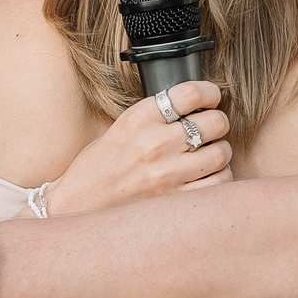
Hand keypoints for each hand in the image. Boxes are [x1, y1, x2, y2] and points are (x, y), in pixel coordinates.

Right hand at [41, 80, 232, 215]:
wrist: (76, 206)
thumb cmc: (98, 167)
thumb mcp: (121, 128)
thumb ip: (155, 116)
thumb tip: (194, 106)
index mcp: (139, 119)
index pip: (191, 93)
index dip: (210, 92)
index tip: (211, 98)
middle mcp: (154, 144)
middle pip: (214, 122)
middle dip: (217, 122)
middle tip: (211, 127)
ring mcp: (166, 175)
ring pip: (221, 152)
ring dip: (220, 150)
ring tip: (210, 153)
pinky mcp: (173, 201)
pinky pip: (218, 183)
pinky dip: (219, 177)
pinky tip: (208, 175)